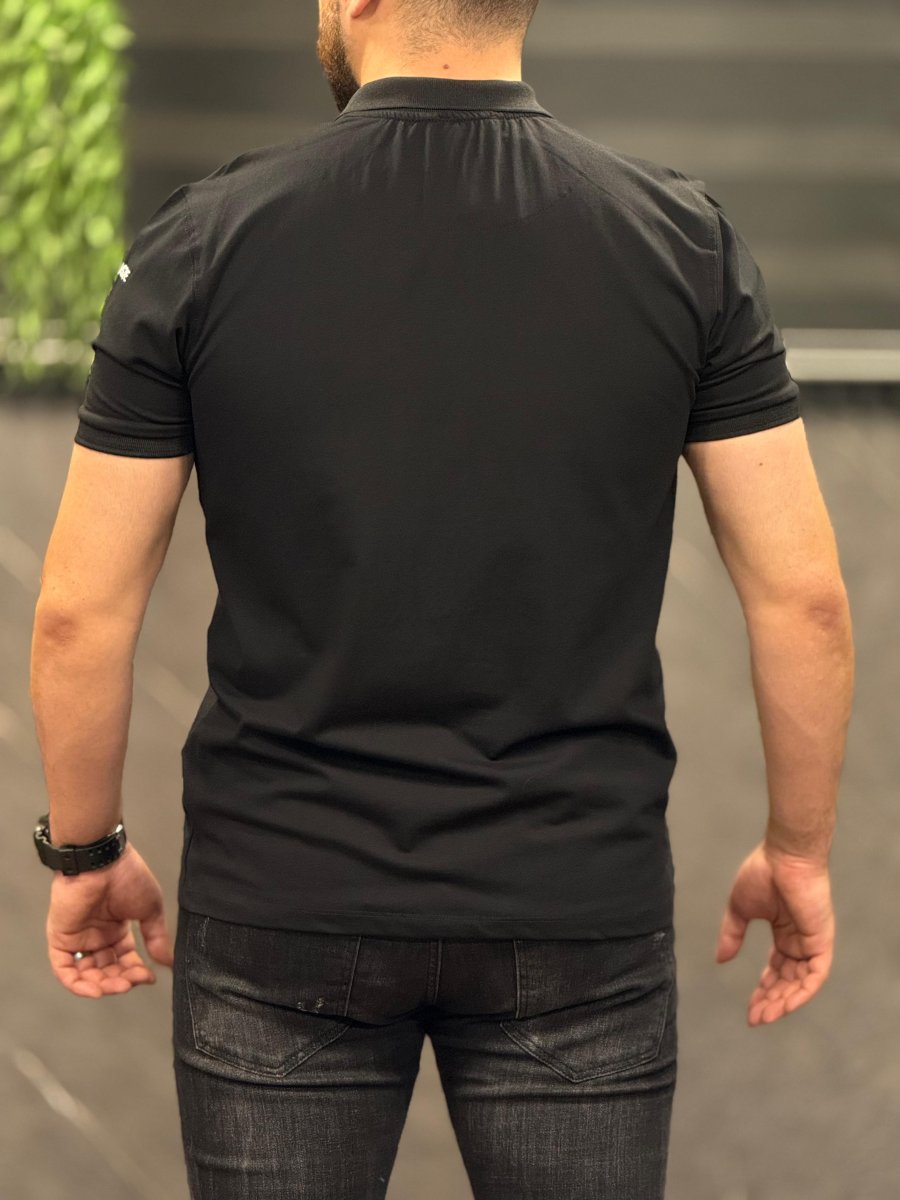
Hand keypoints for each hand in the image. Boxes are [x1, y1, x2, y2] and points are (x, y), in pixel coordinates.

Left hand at [46, 842, 174, 998]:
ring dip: (103, 985)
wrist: (103, 861)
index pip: (124, 960)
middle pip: (107, 970)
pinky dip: (78, 984)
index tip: (149, 977)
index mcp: (116, 928)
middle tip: (134, 981)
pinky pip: (64, 970)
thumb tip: (168, 962)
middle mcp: (96, 935)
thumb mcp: (150, 909)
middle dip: (121, 980)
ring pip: (87, 974)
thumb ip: (156, 937)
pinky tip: (97, 989)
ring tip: (119, 985)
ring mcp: (77, 938)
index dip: (135, 972)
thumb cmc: (127, 876)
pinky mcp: (60, 939)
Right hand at [715, 839, 834, 1025]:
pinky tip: (784, 1004)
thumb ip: (732, 935)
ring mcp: (812, 942)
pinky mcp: (822, 941)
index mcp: (783, 933)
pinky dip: (801, 992)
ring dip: (784, 1002)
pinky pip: (815, 976)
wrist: (784, 856)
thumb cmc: (763, 873)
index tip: (749, 1008)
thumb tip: (720, 959)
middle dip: (771, 1001)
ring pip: (801, 983)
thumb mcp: (739, 909)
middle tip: (754, 1017)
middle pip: (787, 981)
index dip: (763, 990)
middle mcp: (799, 942)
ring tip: (764, 1015)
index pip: (775, 970)